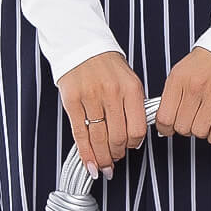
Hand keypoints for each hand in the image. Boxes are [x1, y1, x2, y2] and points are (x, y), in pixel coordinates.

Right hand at [56, 50, 146, 178]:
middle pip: (118, 137)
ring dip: (102, 158)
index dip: (135, 144)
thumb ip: (133, 105)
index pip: (138, 128)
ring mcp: (91, 97)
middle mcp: (112, 93)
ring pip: (99, 138)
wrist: (81, 44)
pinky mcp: (72, 101)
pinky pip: (80, 133)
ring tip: (103, 166)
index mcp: (131, 88)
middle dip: (117, 154)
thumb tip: (133, 136)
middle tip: (115, 160)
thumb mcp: (128, 79)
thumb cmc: (106, 63)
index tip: (131, 148)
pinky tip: (89, 164)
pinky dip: (85, 153)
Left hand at [155, 48, 210, 145]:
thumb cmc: (206, 60)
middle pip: (182, 127)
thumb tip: (164, 119)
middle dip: (184, 128)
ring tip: (203, 122)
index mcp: (178, 79)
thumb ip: (171, 94)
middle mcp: (195, 87)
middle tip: (189, 121)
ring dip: (200, 131)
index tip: (168, 129)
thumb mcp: (180, 71)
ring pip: (199, 131)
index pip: (164, 117)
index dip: (165, 128)